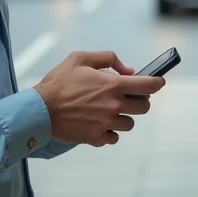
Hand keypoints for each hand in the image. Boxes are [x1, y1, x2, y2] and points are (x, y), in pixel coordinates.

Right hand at [33, 51, 164, 146]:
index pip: (148, 85)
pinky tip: (100, 124)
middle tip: (129, 97)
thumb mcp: (80, 58)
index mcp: (113, 85)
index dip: (157, 83)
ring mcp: (106, 123)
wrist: (39, 109)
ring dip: (124, 117)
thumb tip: (128, 70)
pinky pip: (113, 138)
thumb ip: (108, 59)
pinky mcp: (96, 138)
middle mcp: (114, 106)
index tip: (159, 82)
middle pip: (144, 107)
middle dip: (140, 101)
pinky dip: (110, 132)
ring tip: (110, 111)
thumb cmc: (58, 82)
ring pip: (129, 124)